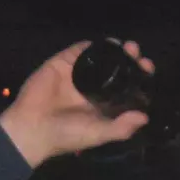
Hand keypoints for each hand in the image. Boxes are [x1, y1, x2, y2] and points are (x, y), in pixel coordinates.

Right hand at [0, 40, 153, 167]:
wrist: (31, 128)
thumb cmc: (66, 135)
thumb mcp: (97, 135)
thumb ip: (121, 128)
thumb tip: (145, 117)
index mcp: (103, 104)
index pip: (127, 86)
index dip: (139, 77)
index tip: (147, 69)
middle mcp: (93, 87)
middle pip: (117, 68)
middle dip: (130, 59)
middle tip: (137, 53)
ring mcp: (77, 74)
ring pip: (100, 56)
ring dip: (114, 49)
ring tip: (125, 46)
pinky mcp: (61, 63)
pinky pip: (78, 50)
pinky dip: (91, 45)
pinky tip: (103, 44)